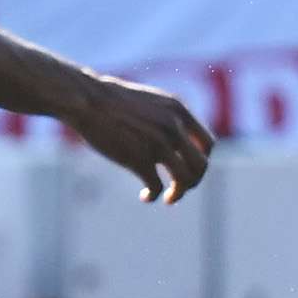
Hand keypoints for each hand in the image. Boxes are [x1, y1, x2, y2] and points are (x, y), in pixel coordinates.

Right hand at [65, 75, 214, 203]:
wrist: (88, 99)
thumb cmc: (114, 102)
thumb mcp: (150, 102)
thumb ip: (168, 118)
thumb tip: (178, 141)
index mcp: (179, 112)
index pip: (208, 144)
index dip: (202, 161)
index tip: (187, 167)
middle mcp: (174, 127)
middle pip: (201, 166)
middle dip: (194, 181)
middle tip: (179, 188)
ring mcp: (158, 144)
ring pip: (185, 180)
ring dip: (179, 193)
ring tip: (168, 197)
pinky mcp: (139, 159)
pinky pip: (156, 187)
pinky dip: (152, 196)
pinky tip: (144, 196)